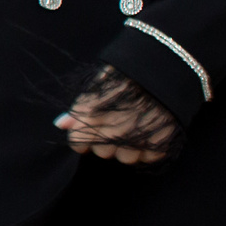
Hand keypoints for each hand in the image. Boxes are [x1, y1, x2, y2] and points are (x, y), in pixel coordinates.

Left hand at [53, 68, 176, 163]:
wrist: (165, 68)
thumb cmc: (127, 72)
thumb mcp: (99, 82)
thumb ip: (79, 107)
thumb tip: (59, 125)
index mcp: (93, 115)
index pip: (77, 143)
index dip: (82, 137)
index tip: (88, 130)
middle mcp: (113, 131)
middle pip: (101, 152)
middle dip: (105, 140)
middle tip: (116, 122)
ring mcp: (138, 140)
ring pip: (125, 158)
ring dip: (127, 146)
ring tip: (134, 125)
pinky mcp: (159, 144)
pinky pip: (147, 157)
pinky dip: (147, 148)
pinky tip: (149, 130)